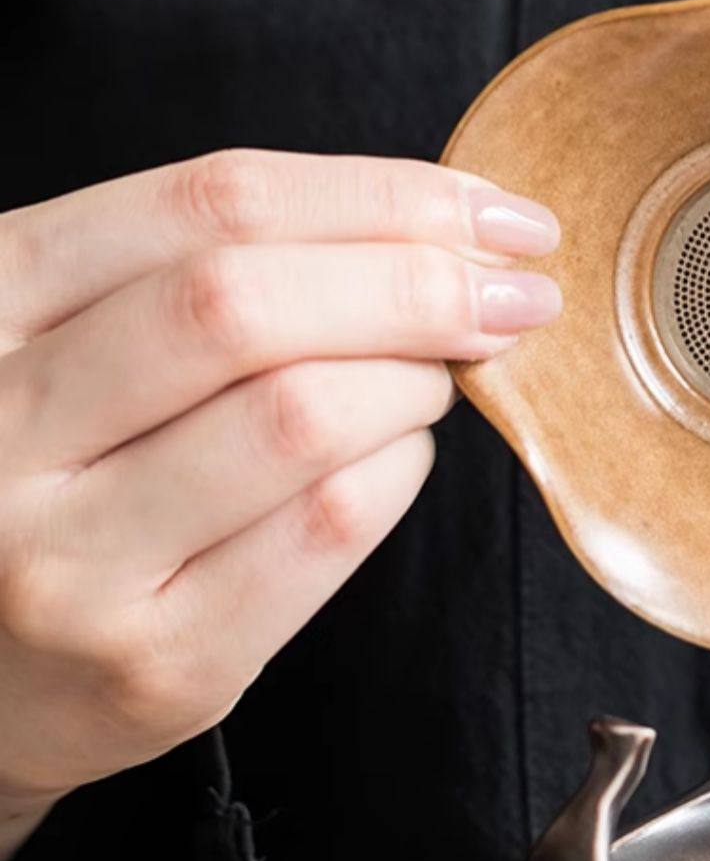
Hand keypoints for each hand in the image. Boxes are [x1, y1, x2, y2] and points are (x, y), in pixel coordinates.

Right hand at [0, 147, 560, 860]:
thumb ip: (211, 259)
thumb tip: (440, 221)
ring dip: (414, 378)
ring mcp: (70, 562)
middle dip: (416, 282)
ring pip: (301, 417)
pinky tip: (392, 455)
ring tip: (430, 376)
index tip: (491, 210)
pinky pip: (326, 531)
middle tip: (508, 293)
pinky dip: (399, 470)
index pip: (212, 202)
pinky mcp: (154, 667)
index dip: (378, 193)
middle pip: (247, 303)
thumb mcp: (75, 328)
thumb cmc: (58, 460)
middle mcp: (4, 428)